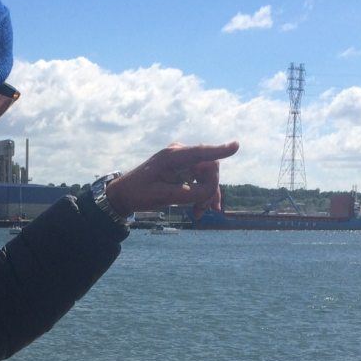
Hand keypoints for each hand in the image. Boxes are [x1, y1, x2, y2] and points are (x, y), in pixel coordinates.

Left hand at [104, 141, 238, 218]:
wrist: (124, 194)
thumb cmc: (139, 194)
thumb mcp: (163, 197)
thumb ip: (189, 194)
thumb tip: (211, 190)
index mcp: (172, 157)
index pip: (200, 152)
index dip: (220, 150)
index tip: (236, 146)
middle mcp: (180, 153)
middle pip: (209, 167)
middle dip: (211, 188)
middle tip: (203, 211)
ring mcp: (183, 160)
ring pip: (207, 175)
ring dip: (206, 194)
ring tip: (198, 214)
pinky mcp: (183, 168)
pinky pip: (200, 178)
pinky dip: (201, 193)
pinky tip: (199, 210)